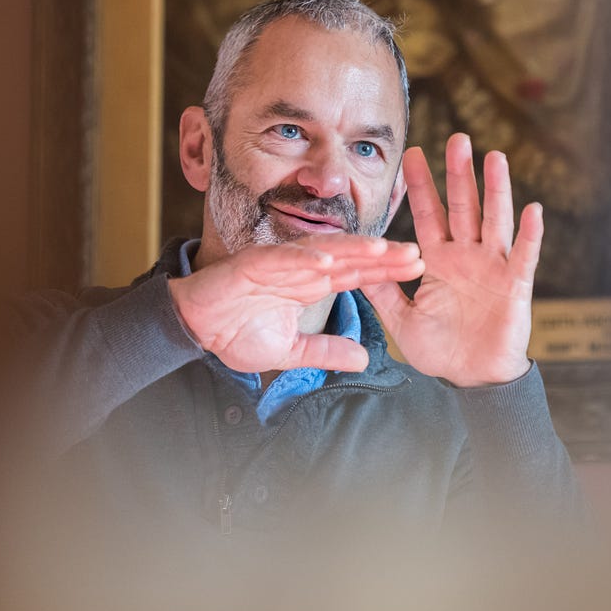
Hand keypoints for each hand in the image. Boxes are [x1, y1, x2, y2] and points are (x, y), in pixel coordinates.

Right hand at [169, 235, 424, 373]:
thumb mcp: (289, 351)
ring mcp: (278, 263)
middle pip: (349, 259)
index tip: (417, 267)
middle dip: (382, 257)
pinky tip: (325, 261)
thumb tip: (363, 360)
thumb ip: (325, 352)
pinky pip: (280, 259)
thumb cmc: (237, 332)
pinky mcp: (252, 264)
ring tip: (381, 250)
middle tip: (416, 253)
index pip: (356, 275)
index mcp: (310, 285)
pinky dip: (301, 258)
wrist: (194, 326)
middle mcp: (300, 269)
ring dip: (351, 250)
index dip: (385, 270)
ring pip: (321, 252)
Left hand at [362, 133, 541, 387]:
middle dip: (459, 173)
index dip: (421, 185)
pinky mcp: (515, 285)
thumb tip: (351, 266)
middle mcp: (467, 256)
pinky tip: (533, 209)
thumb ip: (381, 292)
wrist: (471, 380)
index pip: (428, 214)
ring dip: (495, 190)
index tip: (411, 153)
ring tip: (494, 157)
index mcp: (439, 260)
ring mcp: (493, 267)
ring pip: (494, 220)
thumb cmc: (441, 350)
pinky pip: (524, 256)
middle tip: (458, 138)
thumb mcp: (401, 319)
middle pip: (463, 206)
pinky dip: (530, 234)